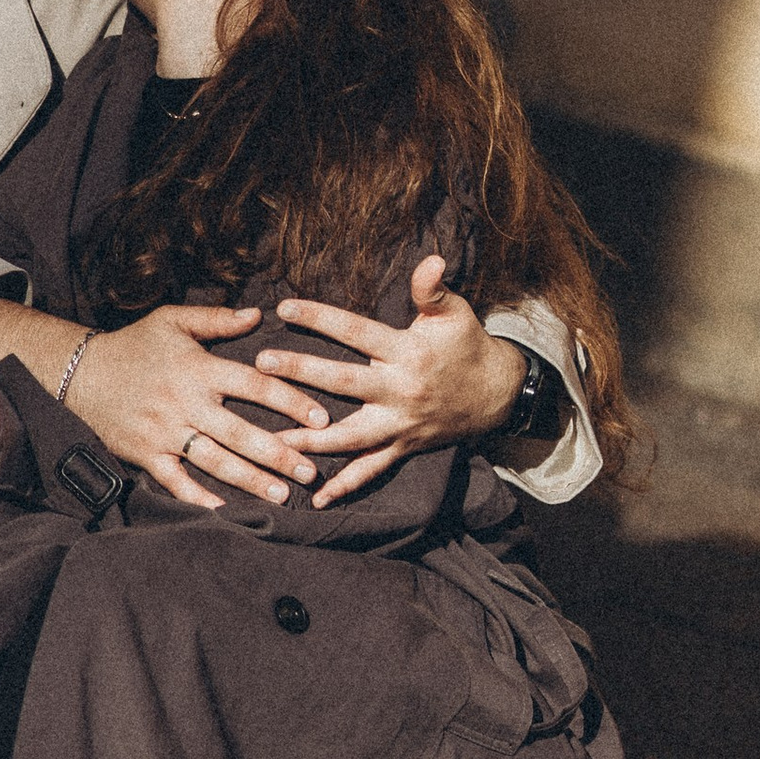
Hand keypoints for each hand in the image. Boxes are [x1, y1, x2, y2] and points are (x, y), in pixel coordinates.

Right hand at [66, 305, 332, 512]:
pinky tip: (226, 511)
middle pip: (241, 432)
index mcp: (198, 368)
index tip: (321, 418)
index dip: (290, 401)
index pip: (254, 385)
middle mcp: (185, 403)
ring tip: (282, 495)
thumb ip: (216, 319)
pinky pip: (176, 481)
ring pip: (215, 461)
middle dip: (279, 453)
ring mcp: (165, 432)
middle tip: (311, 470)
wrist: (79, 373)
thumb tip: (258, 314)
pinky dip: (199, 497)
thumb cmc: (133, 344)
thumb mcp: (172, 320)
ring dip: (250, 480)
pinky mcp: (146, 454)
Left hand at [270, 257, 523, 506]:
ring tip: (271, 440)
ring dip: (310, 440)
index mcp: (408, 353)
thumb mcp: (455, 313)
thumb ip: (433, 289)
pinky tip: (315, 499)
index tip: (284, 307)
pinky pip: (371, 471)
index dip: (320, 318)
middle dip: (302, 373)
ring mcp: (400, 424)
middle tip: (261, 365)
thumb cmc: (468, 346)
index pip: (356, 332)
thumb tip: (429, 259)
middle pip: (344, 383)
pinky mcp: (402, 447)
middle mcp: (401, 391)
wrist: (498, 394)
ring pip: (350, 436)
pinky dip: (345, 487)